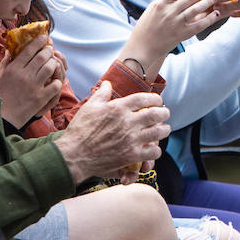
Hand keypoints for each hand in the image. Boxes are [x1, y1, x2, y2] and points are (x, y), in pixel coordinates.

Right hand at [0, 34, 63, 126]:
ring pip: (50, 68)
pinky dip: (57, 81)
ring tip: (53, 63)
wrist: (3, 118)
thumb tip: (11, 50)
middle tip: (50, 50)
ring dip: (53, 64)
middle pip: (42, 56)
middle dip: (48, 51)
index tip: (44, 38)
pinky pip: (55, 85)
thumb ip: (5, 62)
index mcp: (13, 69)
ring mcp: (34, 87)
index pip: (29, 50)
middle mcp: (24, 75)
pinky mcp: (41, 98)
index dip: (39, 42)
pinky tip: (54, 81)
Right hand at [57, 85, 171, 187]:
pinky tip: (153, 148)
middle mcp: (127, 122)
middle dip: (164, 112)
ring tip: (164, 128)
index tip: (158, 100)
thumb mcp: (90, 107)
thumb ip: (102, 94)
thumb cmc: (80, 130)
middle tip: (165, 113)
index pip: (143, 98)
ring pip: (157, 132)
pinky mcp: (131, 156)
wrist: (74, 155)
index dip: (154, 98)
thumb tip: (107, 83)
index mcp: (118, 108)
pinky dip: (155, 149)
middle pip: (155, 114)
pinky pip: (152, 151)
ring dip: (164, 129)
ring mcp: (130, 139)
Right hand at [124, 0, 218, 78]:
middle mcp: (169, 12)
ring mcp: (177, 23)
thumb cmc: (147, 26)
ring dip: (208, 2)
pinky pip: (199, 25)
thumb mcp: (153, 8)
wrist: (143, 47)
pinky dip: (209, 18)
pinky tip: (216, 13)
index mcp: (161, 3)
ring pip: (196, 9)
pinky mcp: (182, 34)